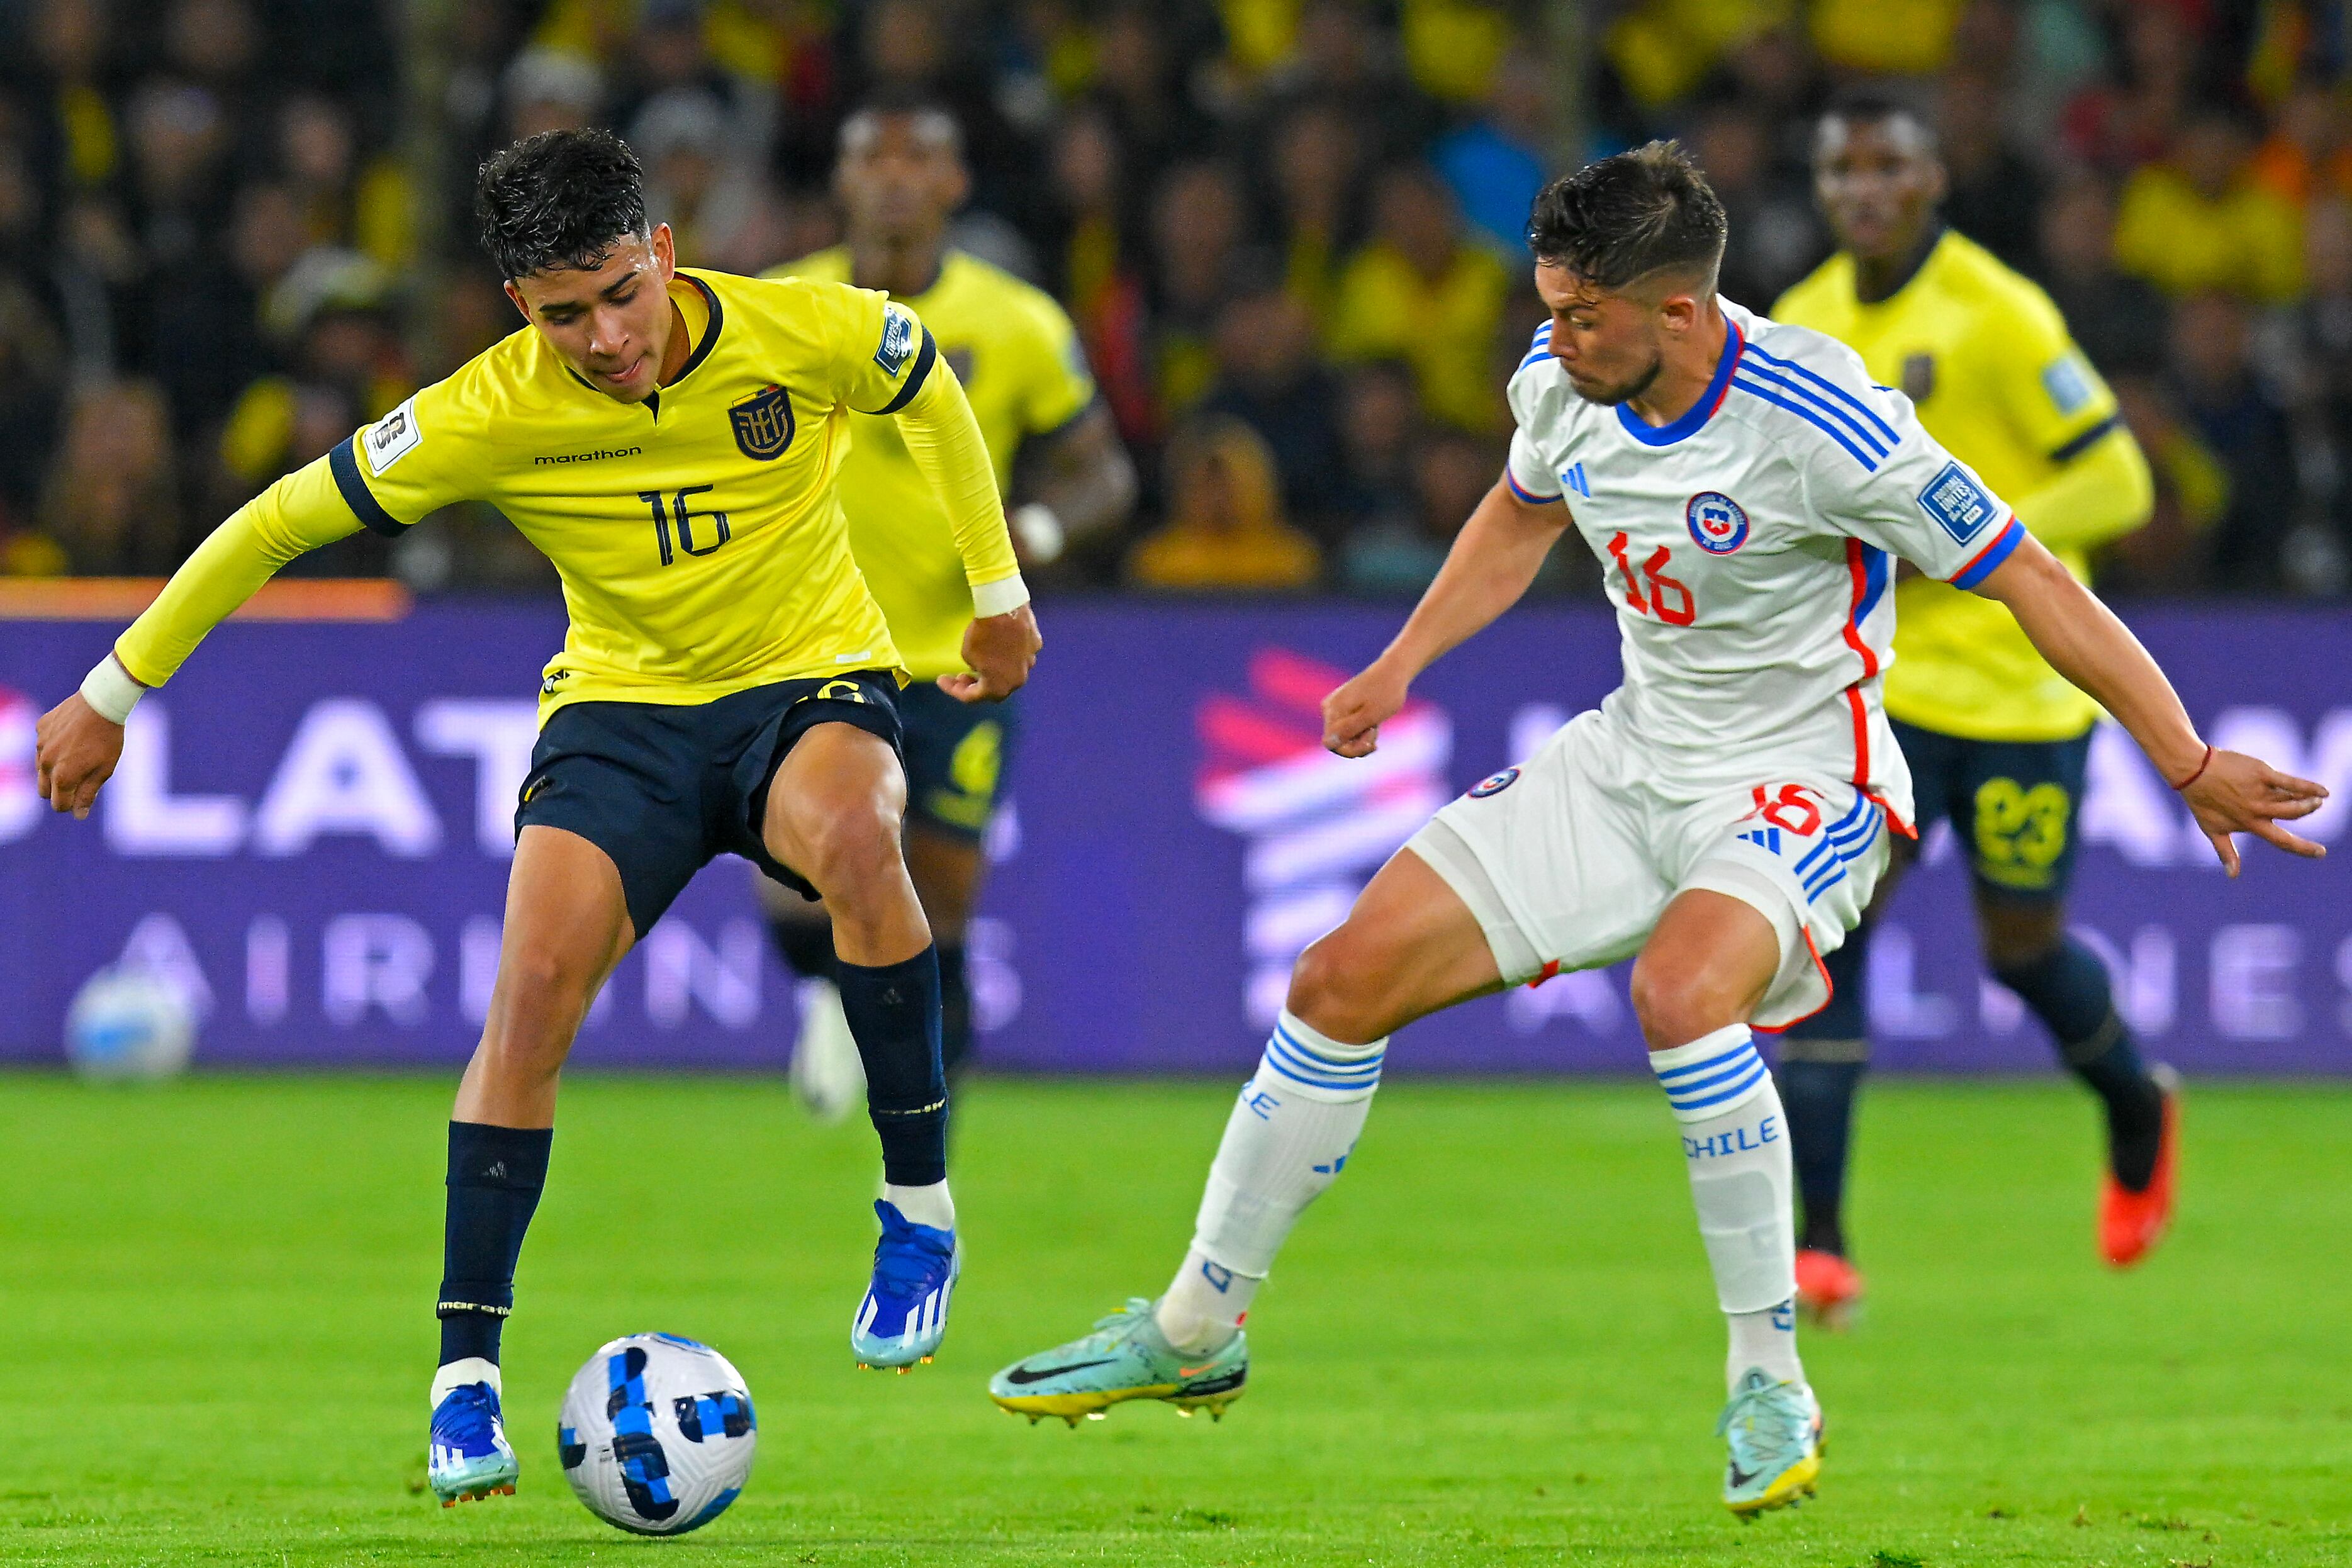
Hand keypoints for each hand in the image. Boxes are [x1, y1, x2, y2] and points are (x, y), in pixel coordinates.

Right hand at [34, 691, 126, 819]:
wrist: (101, 702)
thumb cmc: (108, 739)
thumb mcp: (104, 770)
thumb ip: (87, 794)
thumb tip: (78, 815)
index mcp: (63, 776)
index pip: (58, 805)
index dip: (71, 805)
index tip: (82, 797)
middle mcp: (45, 762)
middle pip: (44, 791)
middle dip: (59, 791)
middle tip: (79, 779)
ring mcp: (40, 744)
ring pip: (41, 769)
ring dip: (54, 769)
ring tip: (77, 757)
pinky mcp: (40, 728)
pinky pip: (42, 745)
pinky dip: (53, 746)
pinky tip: (71, 737)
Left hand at [938, 603, 1040, 702]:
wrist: (1004, 607)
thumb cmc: (983, 634)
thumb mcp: (968, 654)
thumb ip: (975, 667)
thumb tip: (982, 665)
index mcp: (998, 688)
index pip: (971, 697)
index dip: (954, 690)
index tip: (942, 680)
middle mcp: (1017, 680)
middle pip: (995, 689)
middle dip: (977, 684)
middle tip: (962, 676)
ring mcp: (1029, 662)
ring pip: (1010, 672)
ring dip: (996, 671)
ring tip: (982, 661)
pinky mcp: (1035, 644)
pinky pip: (1020, 654)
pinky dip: (1009, 653)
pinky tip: (1000, 642)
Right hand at [1322, 659, 1409, 757]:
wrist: (1394, 670)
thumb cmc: (1386, 692)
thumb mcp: (1370, 716)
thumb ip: (1349, 730)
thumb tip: (1327, 743)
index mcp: (1333, 710)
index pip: (1331, 744)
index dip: (1351, 750)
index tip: (1372, 744)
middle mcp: (1330, 708)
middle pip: (1338, 741)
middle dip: (1359, 743)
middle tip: (1376, 732)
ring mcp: (1336, 707)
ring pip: (1345, 735)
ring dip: (1362, 737)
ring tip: (1376, 725)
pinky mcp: (1344, 706)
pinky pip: (1349, 728)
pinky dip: (1362, 730)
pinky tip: (1374, 724)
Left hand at [2181, 748, 2327, 875]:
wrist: (2193, 771)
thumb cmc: (2202, 801)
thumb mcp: (2213, 830)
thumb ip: (2226, 852)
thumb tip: (2232, 876)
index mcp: (2250, 824)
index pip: (2281, 841)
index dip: (2303, 848)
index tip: (2320, 853)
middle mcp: (2258, 809)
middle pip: (2292, 814)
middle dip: (2307, 811)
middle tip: (2317, 806)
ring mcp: (2260, 791)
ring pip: (2293, 798)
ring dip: (2309, 799)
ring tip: (2318, 798)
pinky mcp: (2262, 773)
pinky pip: (2291, 781)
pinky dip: (2309, 786)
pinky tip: (2323, 791)